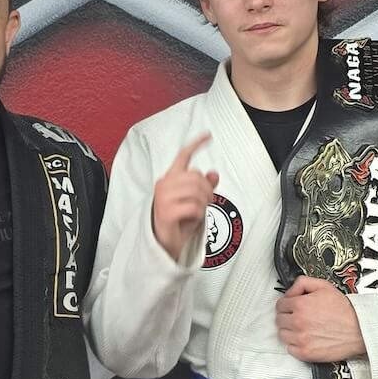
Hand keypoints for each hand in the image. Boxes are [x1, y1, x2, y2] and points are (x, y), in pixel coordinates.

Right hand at [152, 133, 219, 261]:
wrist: (165, 243)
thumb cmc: (179, 221)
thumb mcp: (195, 201)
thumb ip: (204, 186)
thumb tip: (214, 173)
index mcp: (170, 178)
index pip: (183, 156)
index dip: (196, 144)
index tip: (207, 135)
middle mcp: (164, 184)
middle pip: (196, 176)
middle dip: (207, 190)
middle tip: (205, 202)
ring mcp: (163, 198)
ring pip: (196, 191)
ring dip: (203, 203)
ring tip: (198, 211)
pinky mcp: (166, 212)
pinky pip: (193, 207)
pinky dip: (198, 214)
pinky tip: (192, 218)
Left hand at [275, 276, 367, 363]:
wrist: (360, 330)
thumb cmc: (345, 310)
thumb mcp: (324, 286)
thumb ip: (303, 283)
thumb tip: (290, 291)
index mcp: (300, 305)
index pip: (279, 305)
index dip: (286, 304)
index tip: (292, 307)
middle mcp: (298, 322)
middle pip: (279, 320)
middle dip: (287, 317)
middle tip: (298, 317)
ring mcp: (300, 339)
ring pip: (283, 334)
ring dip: (290, 331)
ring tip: (303, 328)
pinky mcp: (305, 353)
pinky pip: (290, 349)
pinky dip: (295, 345)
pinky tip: (306, 339)